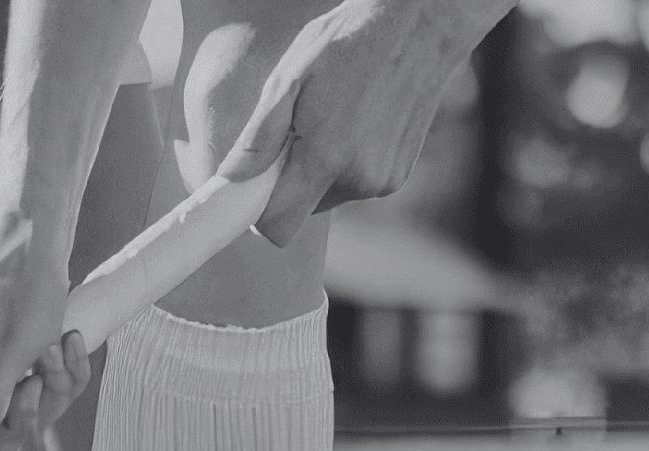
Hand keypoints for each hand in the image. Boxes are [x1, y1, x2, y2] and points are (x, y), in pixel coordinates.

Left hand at [221, 0, 509, 246]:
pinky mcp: (397, 176)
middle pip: (303, 209)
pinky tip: (357, 123)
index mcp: (325, 158)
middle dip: (292, 181)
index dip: (259, 212)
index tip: (254, 186)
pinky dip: (348, 163)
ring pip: (329, 195)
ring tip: (332, 120)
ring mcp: (382, 181)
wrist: (416, 26)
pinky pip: (356, 184)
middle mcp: (358, 180)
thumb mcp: (290, 78)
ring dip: (321, 169)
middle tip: (297, 132)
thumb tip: (231, 179)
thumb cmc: (347, 43)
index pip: (279, 225)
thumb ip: (259, 136)